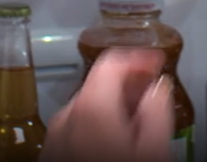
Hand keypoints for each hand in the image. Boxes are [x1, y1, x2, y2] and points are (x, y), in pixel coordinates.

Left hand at [41, 49, 174, 161]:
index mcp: (92, 105)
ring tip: (139, 125)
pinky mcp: (48, 159)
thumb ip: (158, 109)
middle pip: (99, 83)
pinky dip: (96, 128)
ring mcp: (52, 139)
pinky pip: (75, 131)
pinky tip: (116, 146)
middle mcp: (65, 116)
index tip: (158, 61)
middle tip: (153, 93)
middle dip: (128, 85)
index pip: (113, 59)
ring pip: (86, 109)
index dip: (140, 56)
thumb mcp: (155, 149)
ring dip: (113, 108)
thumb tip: (157, 88)